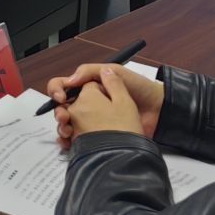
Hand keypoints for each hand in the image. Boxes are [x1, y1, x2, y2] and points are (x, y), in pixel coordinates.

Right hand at [46, 63, 163, 145]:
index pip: (63, 86)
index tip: (61, 98)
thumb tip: (69, 81)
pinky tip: (69, 143)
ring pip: (67, 124)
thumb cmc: (139, 88)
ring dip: (62, 127)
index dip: (56, 90)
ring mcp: (91, 121)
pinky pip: (77, 140)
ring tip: (68, 132)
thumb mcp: (115, 72)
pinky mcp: (97, 137)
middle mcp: (87, 104)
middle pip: (61, 107)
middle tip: (64, 118)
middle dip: (58, 112)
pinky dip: (69, 142)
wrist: (158, 110)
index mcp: (87, 87)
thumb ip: (91, 71)